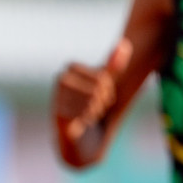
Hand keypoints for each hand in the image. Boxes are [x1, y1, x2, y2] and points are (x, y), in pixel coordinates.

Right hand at [53, 39, 131, 153]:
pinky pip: (83, 113)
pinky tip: (81, 123)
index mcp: (70, 69)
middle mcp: (61, 80)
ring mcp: (57, 97)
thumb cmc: (90, 107)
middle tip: (95, 107)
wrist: (77, 139)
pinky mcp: (57, 115)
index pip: (102, 75)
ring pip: (92, 99)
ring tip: (87, 115)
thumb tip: (125, 43)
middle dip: (103, 100)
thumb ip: (114, 66)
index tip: (102, 93)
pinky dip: (87, 120)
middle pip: (98, 86)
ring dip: (95, 111)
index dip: (107, 87)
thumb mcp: (105, 85)